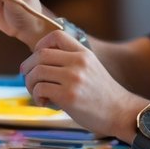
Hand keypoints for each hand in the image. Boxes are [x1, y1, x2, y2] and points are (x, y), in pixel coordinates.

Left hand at [20, 30, 137, 137]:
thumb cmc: (102, 94)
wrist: (121, 113)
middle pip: (39, 55)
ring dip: (30, 84)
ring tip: (37, 94)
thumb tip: (38, 63)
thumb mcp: (91, 68)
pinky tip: (44, 102)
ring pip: (36, 72)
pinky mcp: (69, 96)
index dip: (40, 45)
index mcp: (83, 53)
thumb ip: (70, 62)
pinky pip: (40, 89)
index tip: (37, 59)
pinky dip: (36, 96)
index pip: (56, 36)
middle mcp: (78, 62)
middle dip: (28, 67)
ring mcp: (73, 78)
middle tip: (28, 79)